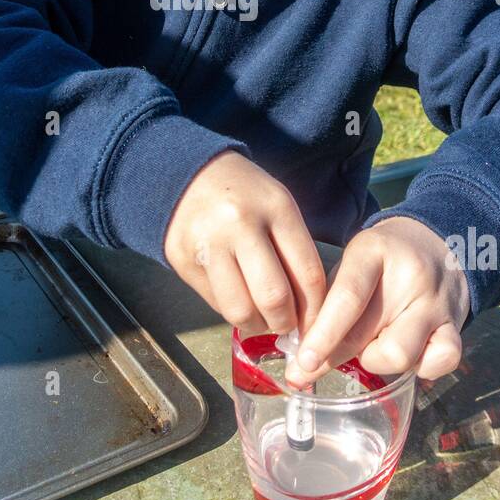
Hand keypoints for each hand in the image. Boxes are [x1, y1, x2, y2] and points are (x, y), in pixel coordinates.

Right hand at [164, 150, 327, 335]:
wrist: (189, 174)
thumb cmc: (246, 195)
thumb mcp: (280, 207)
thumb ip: (296, 253)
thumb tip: (308, 312)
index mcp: (276, 207)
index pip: (307, 274)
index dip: (315, 310)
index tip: (317, 323)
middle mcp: (240, 224)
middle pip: (273, 297)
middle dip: (286, 322)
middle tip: (287, 324)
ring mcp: (207, 244)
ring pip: (240, 310)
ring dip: (257, 324)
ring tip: (262, 318)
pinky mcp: (182, 261)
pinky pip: (215, 304)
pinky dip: (232, 310)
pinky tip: (239, 298)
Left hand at [284, 215, 470, 387]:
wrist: (437, 244)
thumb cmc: (381, 262)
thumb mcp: (350, 266)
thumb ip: (326, 305)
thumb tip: (301, 361)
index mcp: (373, 251)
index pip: (347, 298)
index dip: (322, 335)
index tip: (302, 363)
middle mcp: (410, 276)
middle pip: (367, 335)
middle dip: (333, 357)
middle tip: (313, 365)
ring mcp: (436, 302)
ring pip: (400, 356)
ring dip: (376, 361)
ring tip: (372, 344)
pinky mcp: (457, 324)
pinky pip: (439, 363)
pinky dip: (419, 368)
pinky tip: (408, 353)